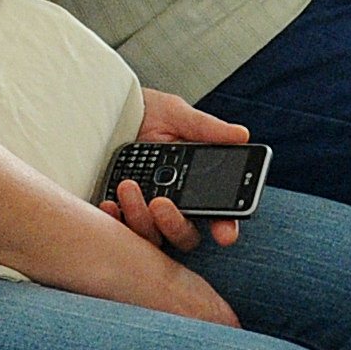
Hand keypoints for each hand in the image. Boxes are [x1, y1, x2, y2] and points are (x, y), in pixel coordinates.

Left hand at [101, 93, 252, 258]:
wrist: (109, 112)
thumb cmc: (148, 115)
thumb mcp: (176, 115)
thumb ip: (206, 128)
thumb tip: (241, 135)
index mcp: (196, 187)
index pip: (219, 216)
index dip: (226, 228)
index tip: (225, 233)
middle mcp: (173, 207)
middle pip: (184, 235)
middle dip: (174, 225)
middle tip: (161, 203)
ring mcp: (145, 214)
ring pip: (152, 236)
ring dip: (141, 216)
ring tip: (128, 186)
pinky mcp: (118, 215)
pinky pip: (119, 232)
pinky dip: (116, 220)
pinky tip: (109, 203)